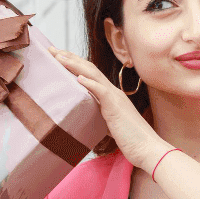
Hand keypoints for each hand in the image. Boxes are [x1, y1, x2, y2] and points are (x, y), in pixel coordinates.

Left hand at [49, 46, 170, 169]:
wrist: (147, 149)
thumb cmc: (130, 140)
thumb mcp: (110, 125)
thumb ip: (100, 118)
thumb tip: (87, 119)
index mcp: (110, 95)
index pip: (90, 73)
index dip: (74, 63)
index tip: (58, 57)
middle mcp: (113, 92)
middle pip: (89, 68)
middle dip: (69, 57)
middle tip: (52, 50)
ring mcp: (115, 98)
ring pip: (93, 75)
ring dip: (74, 65)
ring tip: (58, 57)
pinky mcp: (115, 108)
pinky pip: (102, 92)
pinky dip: (90, 83)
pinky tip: (78, 78)